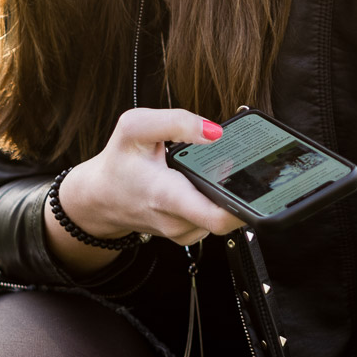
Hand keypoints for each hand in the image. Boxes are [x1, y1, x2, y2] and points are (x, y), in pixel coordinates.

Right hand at [45, 108, 245, 271]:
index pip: (218, 217)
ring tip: (215, 169)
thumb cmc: (119, 161)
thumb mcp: (135, 126)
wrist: (100, 197)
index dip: (244, 204)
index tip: (255, 183)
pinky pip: (214, 218)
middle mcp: (178, 222)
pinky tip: (206, 182)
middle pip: (228, 217)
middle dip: (240, 191)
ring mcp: (184, 232)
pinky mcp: (188, 234)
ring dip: (226, 193)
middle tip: (242, 163)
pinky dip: (217, 200)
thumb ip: (176, 122)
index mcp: (166, 196)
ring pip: (223, 216)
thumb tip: (215, 131)